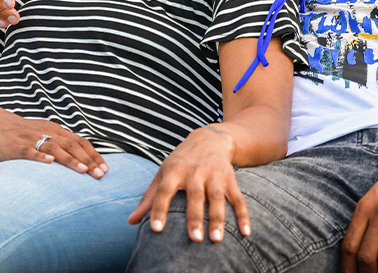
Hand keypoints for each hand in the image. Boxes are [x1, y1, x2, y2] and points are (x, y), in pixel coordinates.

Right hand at [0, 110, 107, 178]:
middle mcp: (47, 133)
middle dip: (88, 160)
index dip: (94, 155)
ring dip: (70, 160)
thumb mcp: (45, 135)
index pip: (80, 142)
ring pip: (55, 148)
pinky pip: (30, 151)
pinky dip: (40, 156)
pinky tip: (49, 163)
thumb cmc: (23, 133)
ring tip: (83, 170)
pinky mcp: (16, 146)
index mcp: (56, 130)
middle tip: (100, 175)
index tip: (105, 169)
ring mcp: (32, 139)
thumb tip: (82, 161)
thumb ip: (61, 145)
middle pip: (72, 145)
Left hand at [127, 125, 249, 241]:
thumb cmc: (181, 161)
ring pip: (217, 198)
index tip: (156, 229)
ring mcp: (214, 175)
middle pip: (195, 195)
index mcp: (175, 170)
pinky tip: (245, 233)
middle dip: (195, 217)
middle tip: (194, 239)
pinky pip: (238, 198)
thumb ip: (149, 198)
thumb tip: (131, 221)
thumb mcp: (163, 173)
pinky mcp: (230, 179)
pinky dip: (243, 215)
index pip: (165, 190)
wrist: (210, 138)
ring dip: (218, 218)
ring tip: (216, 239)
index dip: (159, 209)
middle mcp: (195, 171)